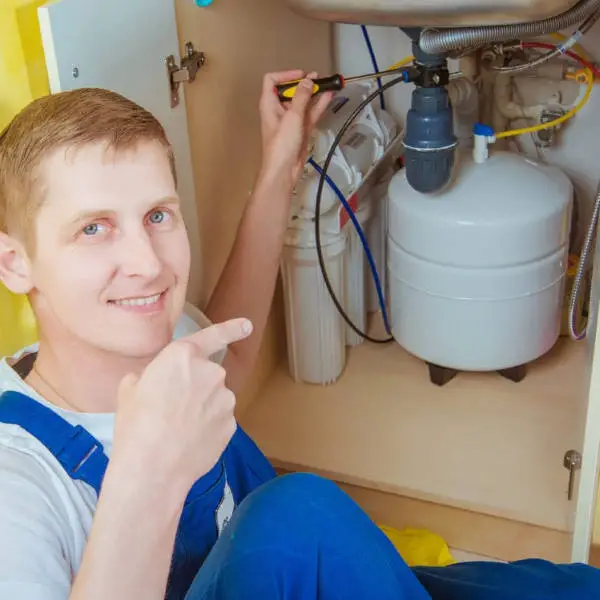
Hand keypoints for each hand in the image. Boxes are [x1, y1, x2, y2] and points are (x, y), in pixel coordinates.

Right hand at [111, 318, 252, 496]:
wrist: (153, 469)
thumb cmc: (135, 425)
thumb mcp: (129, 390)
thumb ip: (148, 376)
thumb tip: (152, 381)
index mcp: (183, 357)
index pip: (212, 336)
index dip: (231, 328)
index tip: (247, 325)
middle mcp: (211, 373)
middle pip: (207, 375)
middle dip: (195, 388)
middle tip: (172, 409)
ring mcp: (225, 400)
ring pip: (215, 399)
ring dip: (202, 409)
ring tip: (178, 430)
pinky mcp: (232, 425)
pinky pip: (219, 421)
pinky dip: (208, 428)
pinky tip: (190, 443)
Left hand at [258, 70, 332, 186]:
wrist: (284, 170)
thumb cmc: (281, 146)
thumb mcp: (292, 117)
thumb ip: (301, 97)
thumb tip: (308, 81)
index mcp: (269, 104)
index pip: (272, 80)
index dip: (286, 75)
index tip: (301, 76)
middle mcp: (278, 110)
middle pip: (290, 90)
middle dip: (304, 83)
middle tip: (318, 79)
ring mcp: (290, 120)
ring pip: (303, 102)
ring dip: (314, 93)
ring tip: (327, 84)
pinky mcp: (300, 130)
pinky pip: (310, 114)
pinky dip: (318, 105)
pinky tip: (328, 97)